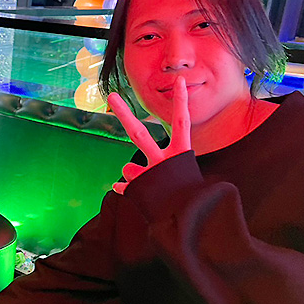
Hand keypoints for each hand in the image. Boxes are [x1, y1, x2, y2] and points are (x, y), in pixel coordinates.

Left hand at [107, 76, 190, 193]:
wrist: (191, 223)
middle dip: (123, 114)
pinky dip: (124, 190)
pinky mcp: (140, 191)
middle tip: (112, 97)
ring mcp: (150, 175)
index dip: (181, 102)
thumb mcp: (178, 177)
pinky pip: (125, 187)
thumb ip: (151, 168)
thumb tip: (125, 168)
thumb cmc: (188, 197)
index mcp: (181, 154)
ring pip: (130, 168)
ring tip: (151, 189)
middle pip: (139, 133)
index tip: (181, 81)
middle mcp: (164, 161)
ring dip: (136, 176)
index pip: (182, 122)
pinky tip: (123, 192)